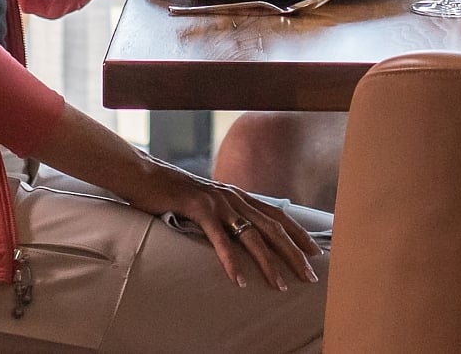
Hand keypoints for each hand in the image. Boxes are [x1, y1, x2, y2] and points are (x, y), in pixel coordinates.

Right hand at [138, 166, 322, 290]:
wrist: (145, 175)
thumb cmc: (174, 193)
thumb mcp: (208, 202)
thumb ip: (225, 213)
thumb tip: (240, 231)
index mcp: (238, 196)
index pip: (278, 215)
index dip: (298, 233)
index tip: (315, 252)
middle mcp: (234, 198)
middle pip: (273, 228)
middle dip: (293, 253)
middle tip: (309, 276)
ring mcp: (218, 203)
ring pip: (251, 236)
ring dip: (268, 263)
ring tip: (280, 286)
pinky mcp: (198, 209)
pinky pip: (219, 239)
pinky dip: (231, 261)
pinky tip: (239, 280)